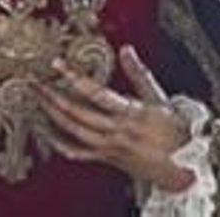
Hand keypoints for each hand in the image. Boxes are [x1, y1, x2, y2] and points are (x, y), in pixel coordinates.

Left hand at [38, 46, 195, 193]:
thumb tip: (126, 50)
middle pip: (78, 113)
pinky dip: (62, 144)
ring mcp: (109, 147)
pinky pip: (80, 153)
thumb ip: (140, 74)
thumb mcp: (161, 98)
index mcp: (130, 113)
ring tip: (39, 101)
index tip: (58, 64)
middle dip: (54, 97)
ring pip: (74, 131)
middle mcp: (116, 131)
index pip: (96, 93)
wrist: (182, 168)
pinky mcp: (108, 158)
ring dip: (54, 116)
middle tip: (37, 83)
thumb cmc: (175, 134)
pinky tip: (49, 134)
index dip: (75, 77)